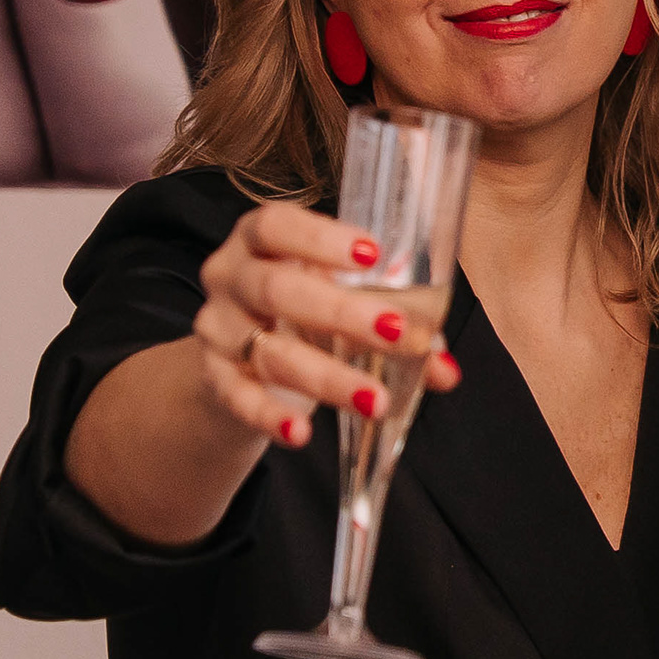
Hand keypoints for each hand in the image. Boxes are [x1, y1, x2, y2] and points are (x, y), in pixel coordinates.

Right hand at [193, 200, 462, 447]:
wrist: (237, 362)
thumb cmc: (301, 314)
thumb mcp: (340, 303)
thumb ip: (393, 324)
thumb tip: (445, 369)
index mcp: (261, 242)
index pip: (275, 226)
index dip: (319, 238)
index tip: (373, 254)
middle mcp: (231, 278)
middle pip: (276, 287)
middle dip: (339, 311)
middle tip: (396, 331)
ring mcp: (217, 328)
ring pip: (268, 350)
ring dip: (327, 377)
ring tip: (376, 401)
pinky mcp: (213, 378)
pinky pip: (237, 397)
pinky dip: (270, 416)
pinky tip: (301, 433)